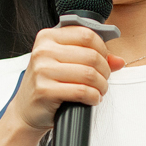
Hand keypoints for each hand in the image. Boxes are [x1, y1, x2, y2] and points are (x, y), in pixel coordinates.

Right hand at [8, 25, 126, 132]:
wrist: (26, 110)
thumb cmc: (47, 84)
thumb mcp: (65, 63)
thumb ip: (92, 57)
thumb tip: (119, 61)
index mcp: (48, 37)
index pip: (86, 34)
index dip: (102, 48)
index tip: (104, 60)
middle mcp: (43, 51)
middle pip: (91, 55)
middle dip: (105, 70)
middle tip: (103, 79)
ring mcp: (42, 70)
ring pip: (89, 74)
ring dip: (101, 85)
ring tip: (99, 90)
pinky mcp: (45, 90)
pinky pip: (81, 91)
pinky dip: (93, 97)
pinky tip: (92, 99)